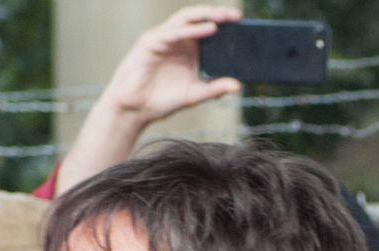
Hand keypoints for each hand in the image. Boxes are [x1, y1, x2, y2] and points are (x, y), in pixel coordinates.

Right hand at [102, 5, 243, 124]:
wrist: (136, 108)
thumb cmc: (162, 99)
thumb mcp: (195, 94)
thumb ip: (215, 89)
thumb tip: (238, 85)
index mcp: (188, 49)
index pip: (207, 29)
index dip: (223, 25)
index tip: (242, 25)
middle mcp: (176, 40)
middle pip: (198, 19)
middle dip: (217, 14)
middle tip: (236, 15)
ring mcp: (163, 39)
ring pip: (185, 19)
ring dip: (205, 16)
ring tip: (224, 17)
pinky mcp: (151, 42)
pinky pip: (173, 32)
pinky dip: (192, 30)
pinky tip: (208, 29)